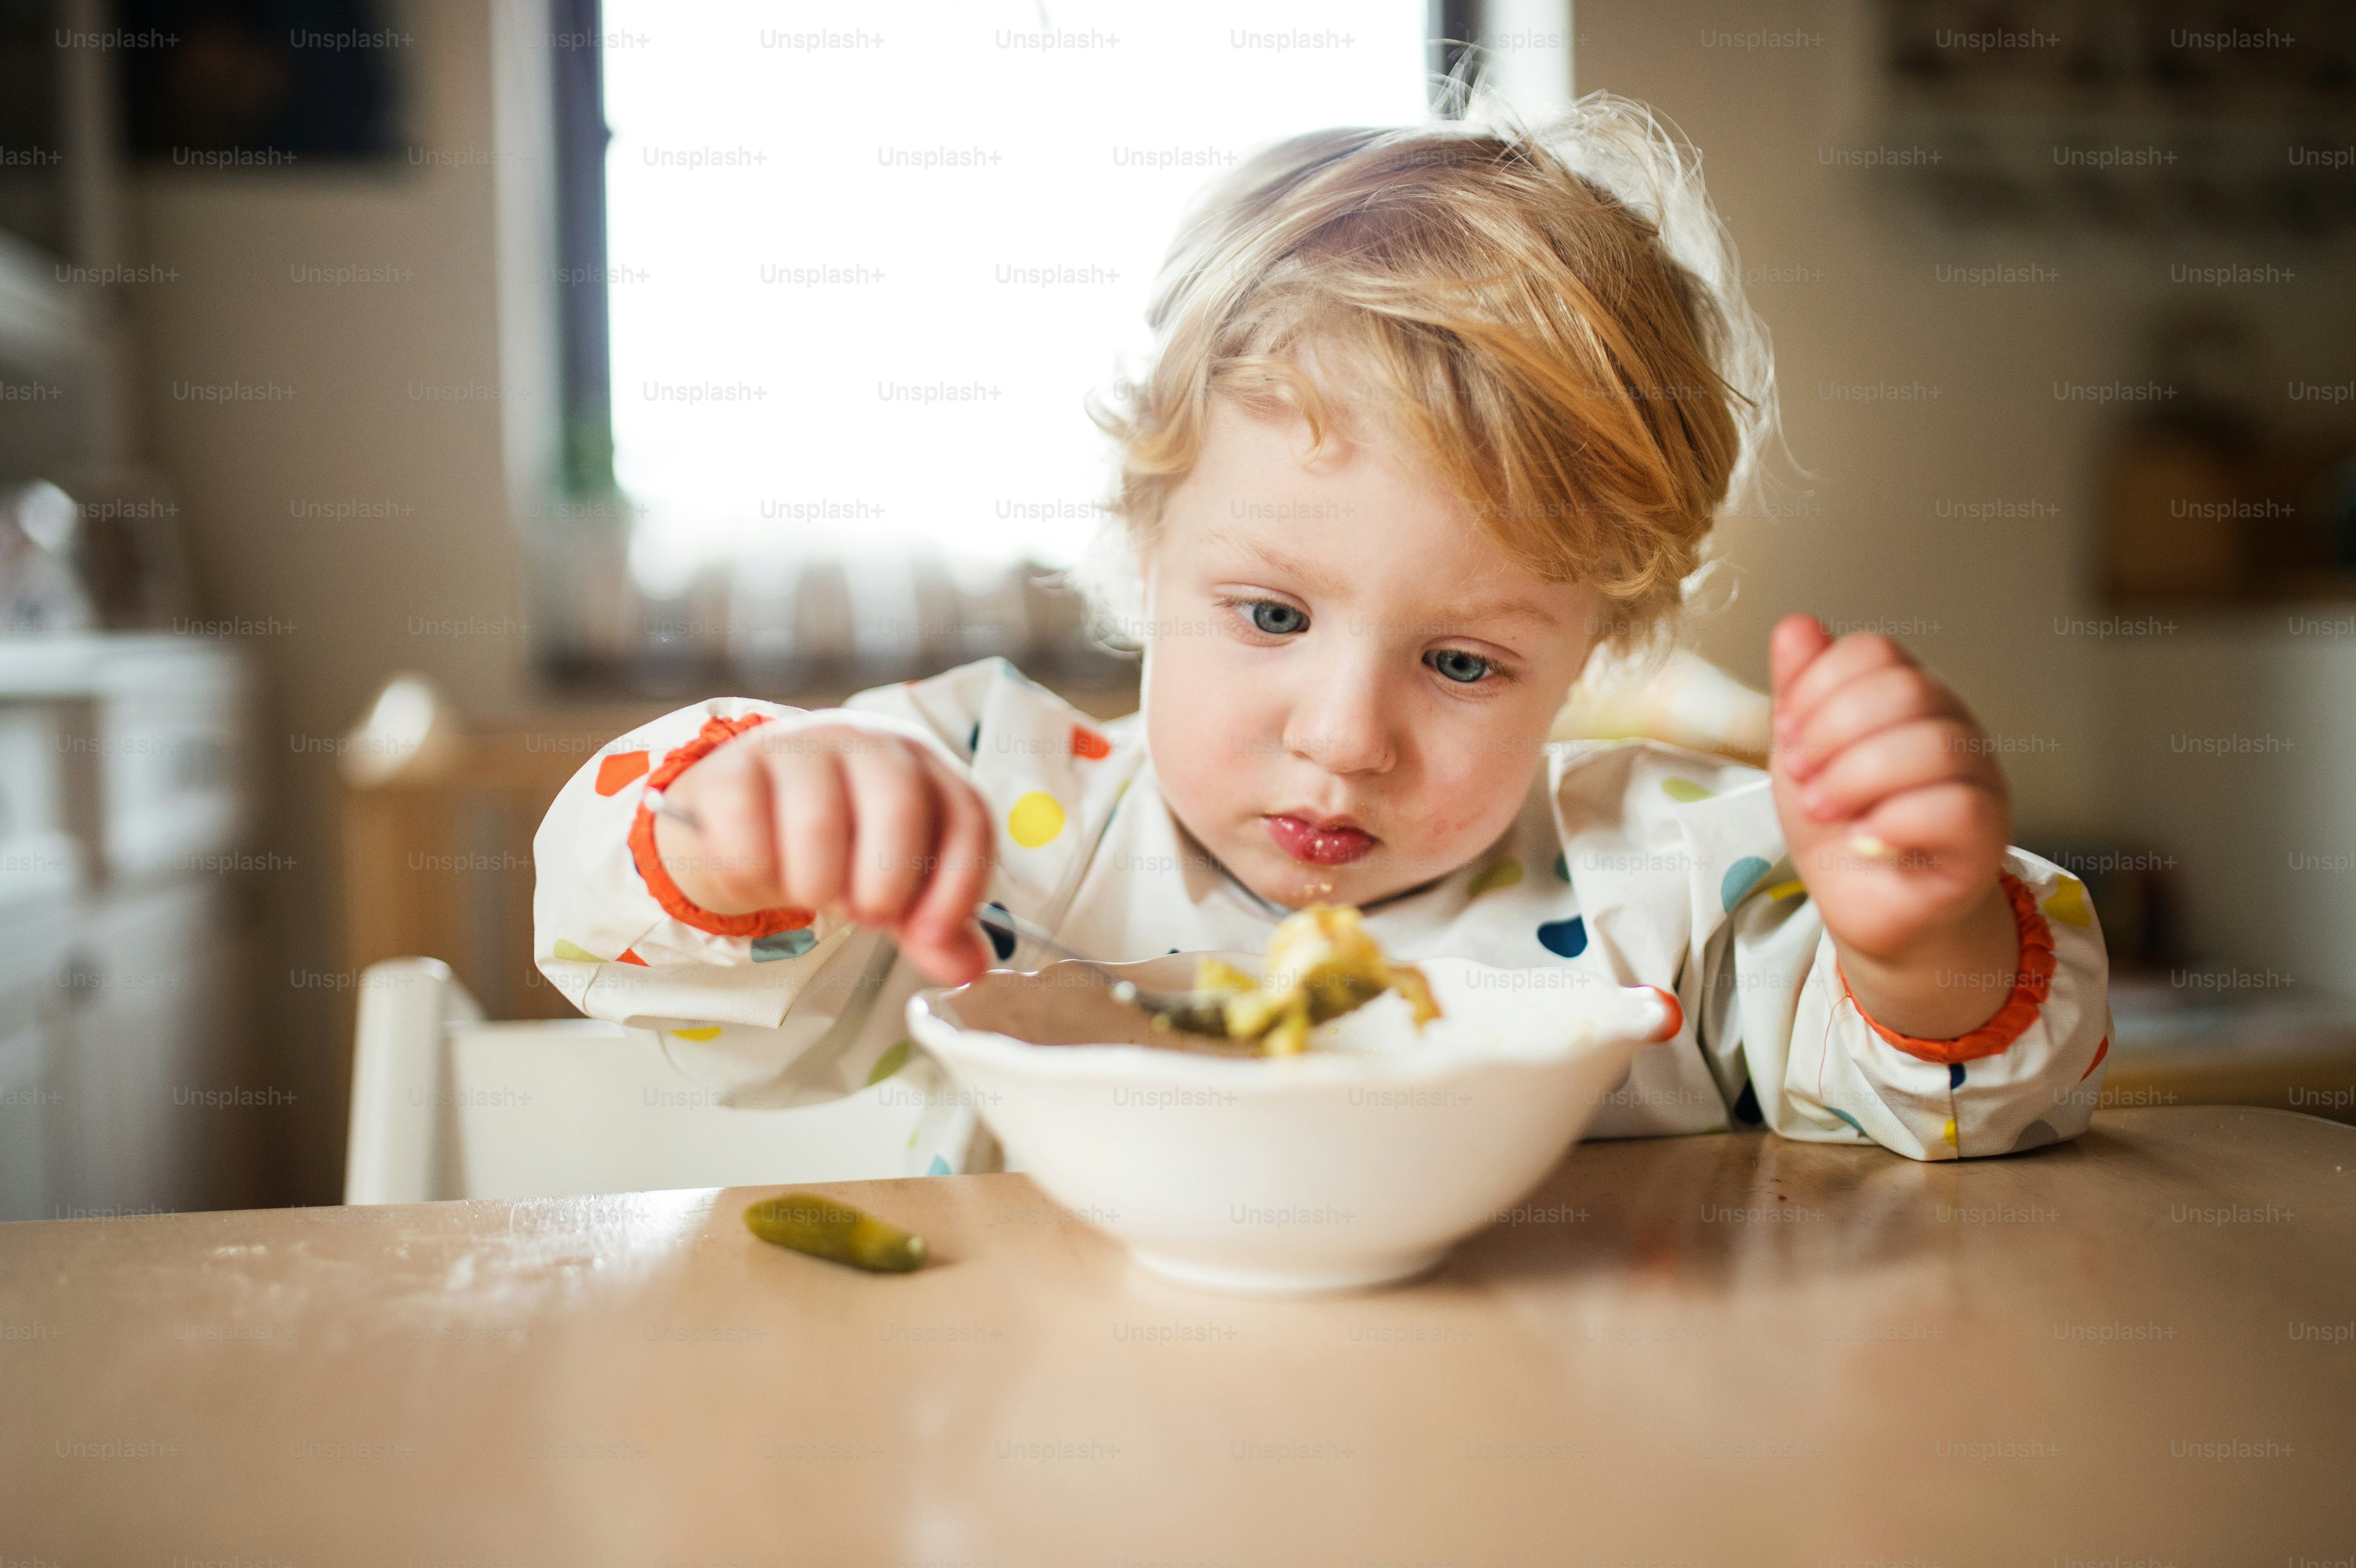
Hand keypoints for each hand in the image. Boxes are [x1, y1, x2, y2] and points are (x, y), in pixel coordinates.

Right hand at [650, 722, 992, 984]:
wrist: (747, 811)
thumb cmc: (837, 844)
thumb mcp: (891, 884)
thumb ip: (931, 926)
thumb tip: (967, 968)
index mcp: (921, 767)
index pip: (965, 815)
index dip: (956, 884)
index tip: (930, 936)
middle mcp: (866, 744)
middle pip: (899, 806)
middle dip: (885, 884)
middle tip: (864, 917)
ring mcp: (799, 747)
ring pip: (818, 823)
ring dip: (815, 886)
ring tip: (810, 892)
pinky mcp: (735, 766)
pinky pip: (746, 831)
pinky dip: (752, 877)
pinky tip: (757, 878)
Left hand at [1768, 616, 2017, 1037]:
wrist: (1866, 908)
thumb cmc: (1839, 828)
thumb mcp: (1801, 753)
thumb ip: (1800, 690)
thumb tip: (1796, 625)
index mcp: (1908, 698)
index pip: (1874, 651)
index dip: (1818, 687)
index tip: (1789, 736)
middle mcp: (1953, 727)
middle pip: (1904, 690)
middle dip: (1832, 733)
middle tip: (1805, 778)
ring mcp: (1979, 779)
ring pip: (1931, 745)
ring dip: (1856, 779)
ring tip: (1826, 811)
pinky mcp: (1987, 837)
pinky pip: (1956, 807)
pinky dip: (1895, 821)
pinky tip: (1867, 840)